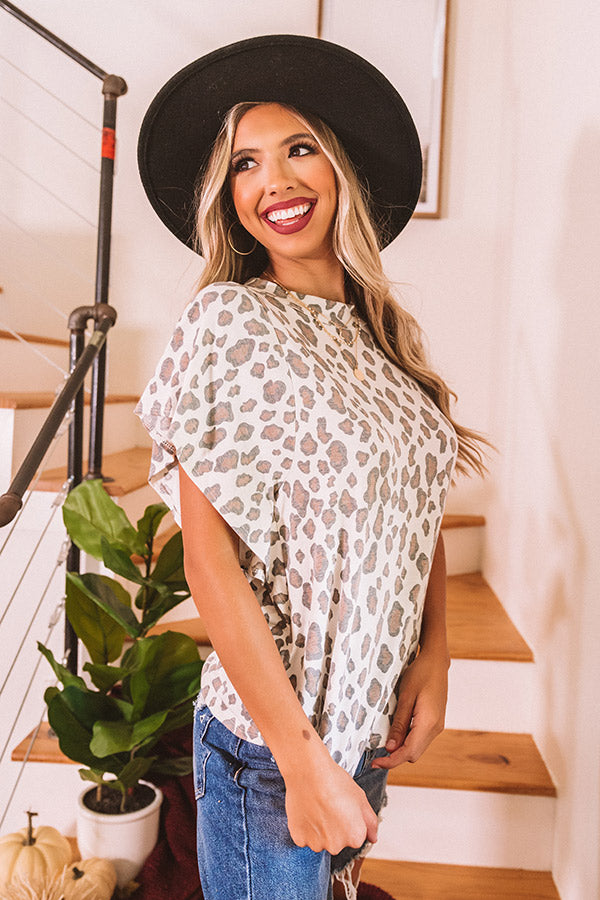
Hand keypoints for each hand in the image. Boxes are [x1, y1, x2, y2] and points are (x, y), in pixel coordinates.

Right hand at [284, 754, 378, 854]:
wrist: (309, 772)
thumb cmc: (334, 781)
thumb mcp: (361, 798)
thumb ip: (370, 822)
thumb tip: (373, 837)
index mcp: (355, 836)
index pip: (355, 836)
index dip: (350, 820)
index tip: (343, 808)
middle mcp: (336, 846)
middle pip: (337, 840)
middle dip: (334, 827)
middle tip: (329, 806)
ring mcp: (316, 844)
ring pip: (320, 840)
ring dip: (319, 829)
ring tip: (317, 807)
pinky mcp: (299, 839)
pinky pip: (304, 837)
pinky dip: (304, 828)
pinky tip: (307, 811)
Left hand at [371, 647, 448, 769]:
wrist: (436, 662)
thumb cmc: (420, 674)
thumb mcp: (405, 696)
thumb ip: (399, 723)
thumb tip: (390, 748)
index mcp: (428, 723)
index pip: (408, 752)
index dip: (391, 761)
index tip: (376, 763)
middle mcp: (436, 728)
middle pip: (414, 754)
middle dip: (395, 757)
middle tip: (376, 754)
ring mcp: (437, 726)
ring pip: (417, 748)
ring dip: (401, 749)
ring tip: (384, 743)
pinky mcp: (435, 722)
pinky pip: (420, 739)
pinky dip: (408, 741)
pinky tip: (397, 733)